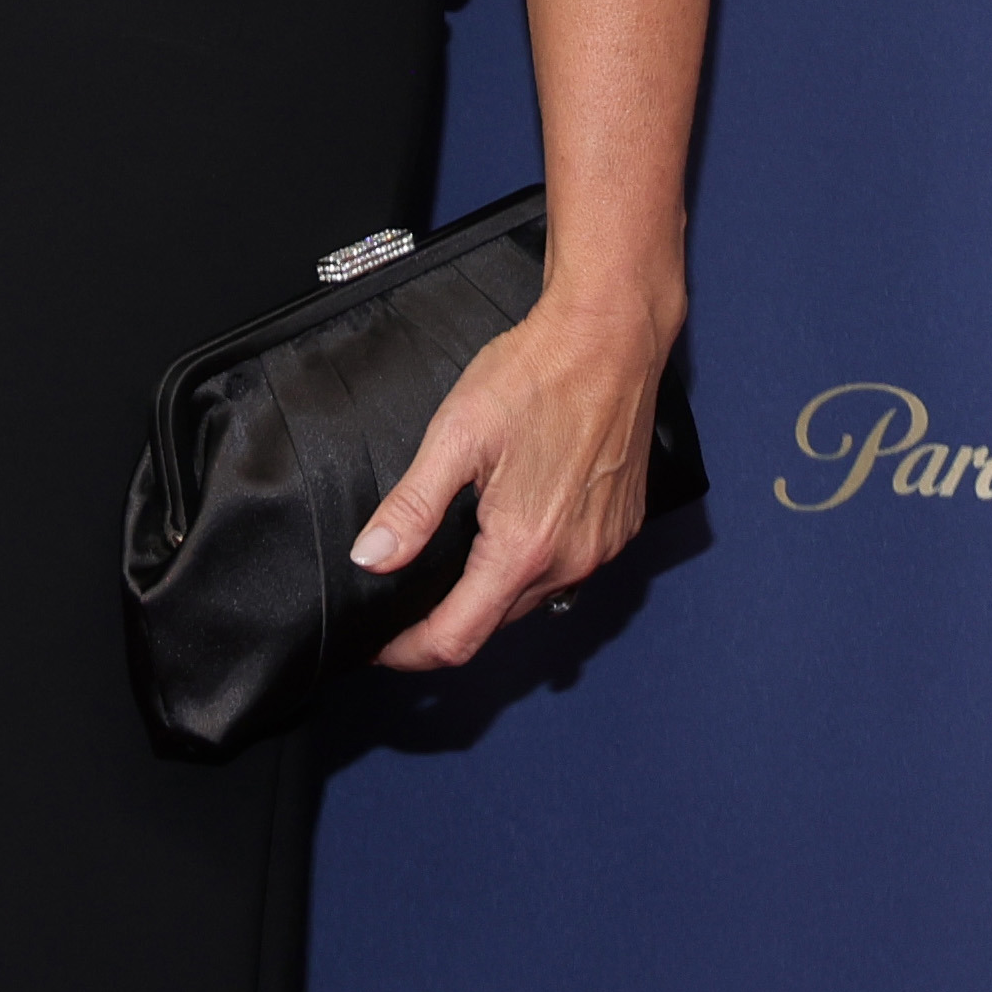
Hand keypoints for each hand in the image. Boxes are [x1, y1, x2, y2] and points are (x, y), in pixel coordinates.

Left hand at [352, 287, 672, 670]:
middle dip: (445, 623)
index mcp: (523, 549)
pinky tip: (509, 534)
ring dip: (488, 595)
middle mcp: (570, 562)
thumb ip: (412, 506)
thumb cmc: (537, 376)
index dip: (410, 652)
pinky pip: (568, 572)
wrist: (610, 338)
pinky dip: (531, 568)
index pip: (458, 639)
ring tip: (450, 570)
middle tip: (403, 603)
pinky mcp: (620, 529)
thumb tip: (371, 559)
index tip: (379, 646)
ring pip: (532, 600)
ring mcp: (602, 548)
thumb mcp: (456, 435)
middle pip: (493, 623)